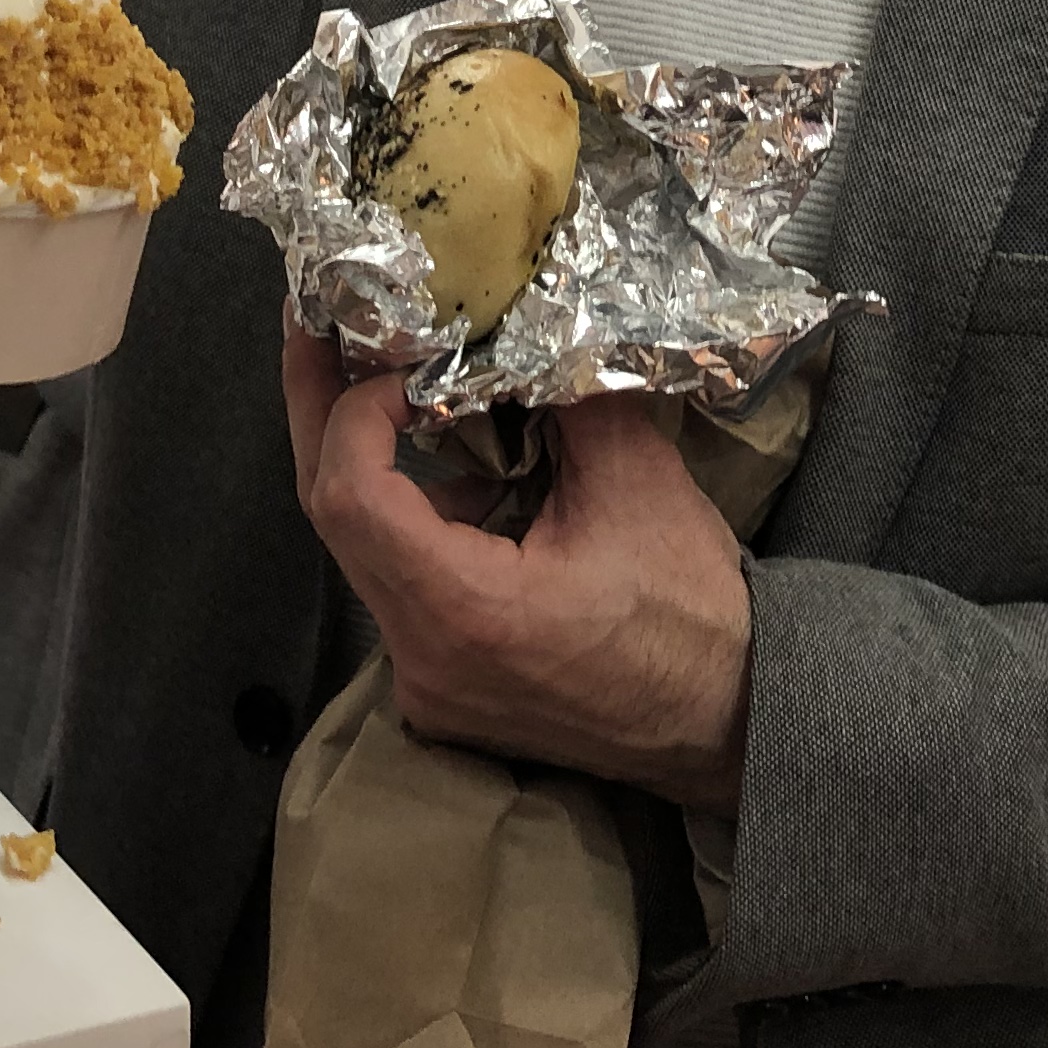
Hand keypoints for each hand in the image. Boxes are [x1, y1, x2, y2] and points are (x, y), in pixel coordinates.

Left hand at [282, 328, 753, 813]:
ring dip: (390, 472)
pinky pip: (405, 592)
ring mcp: (428, 686)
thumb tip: (510, 327)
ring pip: (369, 555)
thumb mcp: (635, 479)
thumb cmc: (689, 611)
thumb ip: (559, 395)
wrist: (729, 720)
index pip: (349, 495)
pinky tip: (484, 488)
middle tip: (318, 328)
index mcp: (463, 610)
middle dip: (329, 416)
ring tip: (431, 401)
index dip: (355, 410)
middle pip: (334, 521)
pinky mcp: (447, 692)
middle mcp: (422, 659)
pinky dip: (427, 526)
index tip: (404, 361)